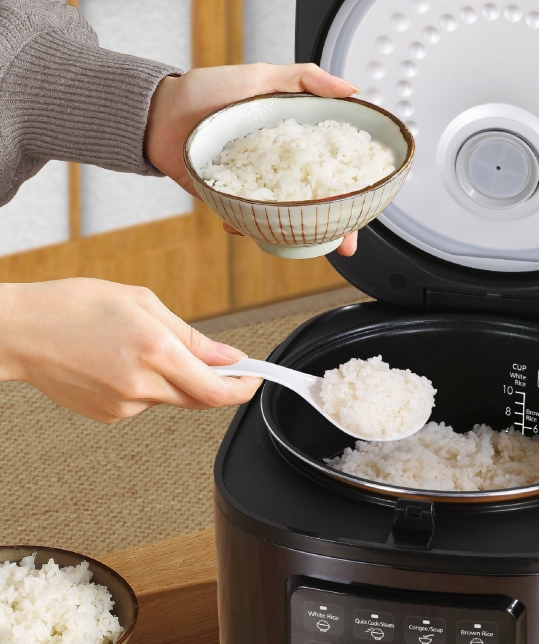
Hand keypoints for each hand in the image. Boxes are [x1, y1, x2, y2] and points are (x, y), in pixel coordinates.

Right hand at [0, 279, 260, 422]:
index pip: (216, 389)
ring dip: (176, 379)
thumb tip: (228, 357)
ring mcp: (123, 406)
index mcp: (155, 350)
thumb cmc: (74, 306)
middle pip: (200, 399)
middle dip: (214, 381)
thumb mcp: (141, 302)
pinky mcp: (109, 416)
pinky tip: (122, 363)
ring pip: (172, 399)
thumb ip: (191, 336)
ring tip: (142, 348)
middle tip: (213, 358)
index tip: (255, 379)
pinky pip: (146, 403)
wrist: (20, 331)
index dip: (243, 389)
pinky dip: (149, 385)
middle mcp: (141, 385)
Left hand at [145, 63, 359, 256]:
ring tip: (303, 241)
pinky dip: (247, 228)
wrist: (157, 115)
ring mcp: (254, 186)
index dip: (349, 187)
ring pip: (284, 217)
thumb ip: (304, 79)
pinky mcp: (229, 199)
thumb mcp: (259, 77)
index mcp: (290, 139)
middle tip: (342, 244)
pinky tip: (245, 227)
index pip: (328, 167)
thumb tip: (349, 89)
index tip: (363, 207)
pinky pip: (245, 220)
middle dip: (332, 226)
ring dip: (295, 234)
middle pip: (313, 201)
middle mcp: (276, 166)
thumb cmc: (205, 91)